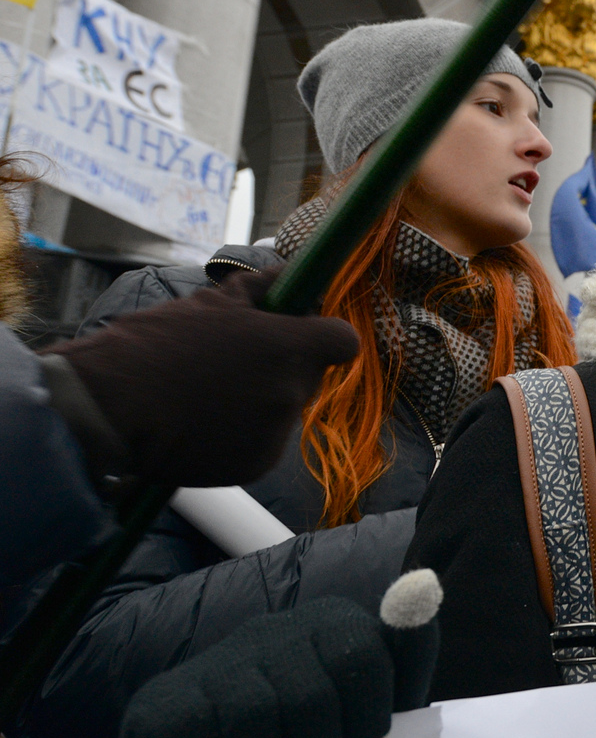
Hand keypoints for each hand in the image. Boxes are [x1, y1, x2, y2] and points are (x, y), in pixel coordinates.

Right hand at [45, 266, 359, 486]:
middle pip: (309, 376)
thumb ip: (262, 288)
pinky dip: (242, 435)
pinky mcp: (258, 464)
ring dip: (260, 401)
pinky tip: (203, 422)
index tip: (299, 332)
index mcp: (289, 347)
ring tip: (208, 393)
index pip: (343, 341)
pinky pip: (263, 442)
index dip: (324, 335)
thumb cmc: (155, 346)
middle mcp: (293, 391)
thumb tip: (291, 273)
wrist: (110, 407)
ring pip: (284, 409)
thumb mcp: (211, 302)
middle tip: (234, 362)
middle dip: (282, 367)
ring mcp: (277, 432)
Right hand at [120, 570, 440, 737]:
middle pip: (308, 699)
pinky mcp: (163, 700)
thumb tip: (424, 585)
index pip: (362, 658)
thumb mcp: (375, 697)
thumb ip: (406, 656)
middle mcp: (273, 631)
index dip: (368, 723)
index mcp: (332, 625)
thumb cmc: (316, 729)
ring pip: (251, 721)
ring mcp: (215, 662)